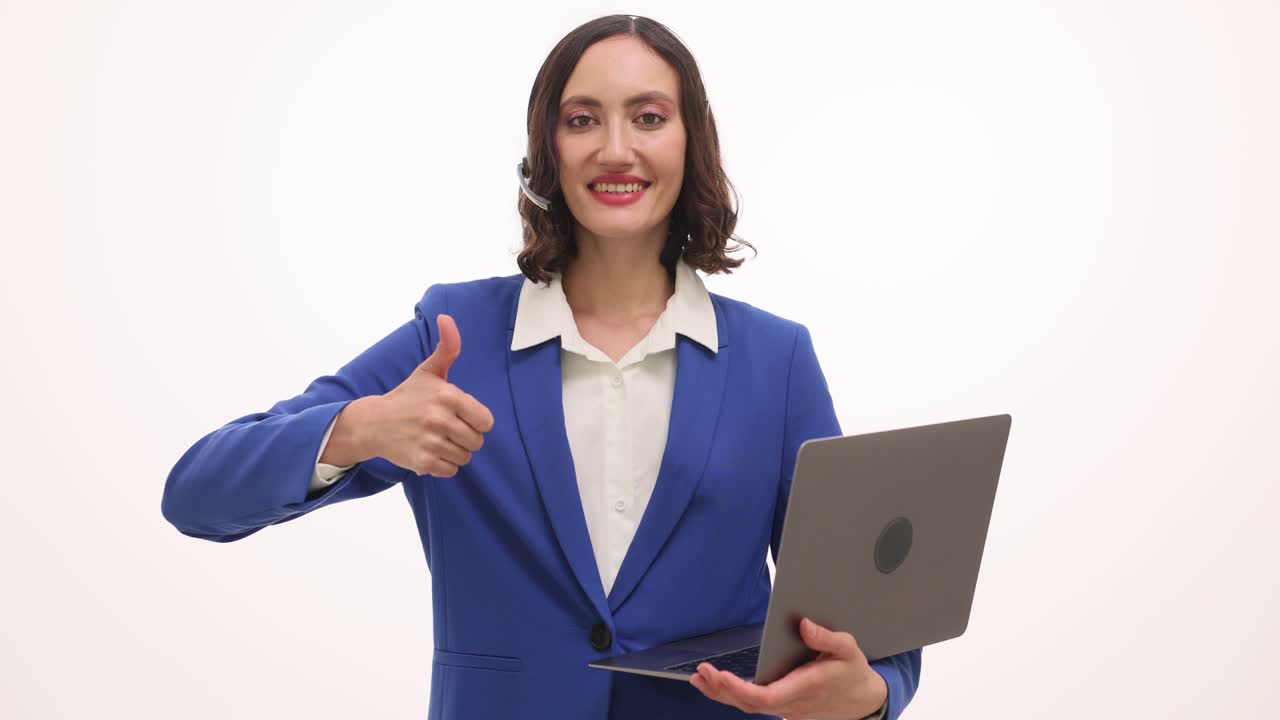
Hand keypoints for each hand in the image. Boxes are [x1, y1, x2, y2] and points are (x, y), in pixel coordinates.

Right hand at [365, 313, 494, 476]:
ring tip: (437, 439)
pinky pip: (450, 470)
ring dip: (455, 451)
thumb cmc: (408, 396)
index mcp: (448, 396)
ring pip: (465, 457)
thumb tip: (447, 318)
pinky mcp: (423, 462)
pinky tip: (430, 451)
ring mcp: (431, 443)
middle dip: (466, 436)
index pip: (486, 421)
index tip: (460, 415)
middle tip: (447, 428)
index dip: (476, 420)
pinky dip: (443, 465)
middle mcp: (441, 420)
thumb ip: (447, 347)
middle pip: (477, 441)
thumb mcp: (429, 371)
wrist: (374, 422)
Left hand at [689, 617, 887, 719]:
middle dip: (723, 690)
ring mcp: (788, 709)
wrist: (866, 700)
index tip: (722, 676)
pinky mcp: (786, 708)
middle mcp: (793, 704)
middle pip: (750, 705)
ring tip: (700, 679)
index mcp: (805, 688)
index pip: (766, 697)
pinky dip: (735, 696)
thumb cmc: (853, 672)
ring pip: (750, 707)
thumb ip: (826, 637)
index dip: (740, 690)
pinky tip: (719, 685)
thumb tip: (803, 624)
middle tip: (702, 673)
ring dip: (723, 694)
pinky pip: (757, 706)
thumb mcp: (848, 648)